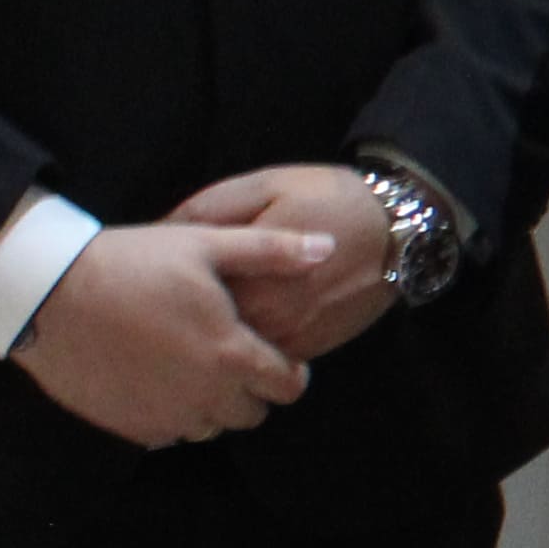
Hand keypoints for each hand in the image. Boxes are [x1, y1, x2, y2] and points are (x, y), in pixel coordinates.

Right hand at [12, 220, 327, 444]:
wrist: (47, 295)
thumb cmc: (131, 264)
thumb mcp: (204, 244)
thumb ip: (271, 251)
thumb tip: (329, 247)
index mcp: (232, 355)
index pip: (288, 388)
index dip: (289, 372)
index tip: (277, 355)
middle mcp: (205, 396)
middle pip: (252, 413)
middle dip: (251, 390)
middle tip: (230, 356)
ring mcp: (165, 416)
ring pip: (210, 427)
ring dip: (211, 404)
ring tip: (190, 365)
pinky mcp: (129, 427)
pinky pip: (168, 434)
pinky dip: (171, 413)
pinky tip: (155, 378)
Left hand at [171, 163, 402, 360]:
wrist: (400, 228)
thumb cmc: (327, 199)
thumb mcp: (262, 186)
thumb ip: (206, 211)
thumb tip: (153, 236)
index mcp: (247, 278)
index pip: (183, 300)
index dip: (160, 290)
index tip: (148, 278)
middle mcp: (268, 318)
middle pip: (204, 333)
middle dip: (181, 318)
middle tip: (164, 299)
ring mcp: (291, 339)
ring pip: (234, 353)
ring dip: (212, 338)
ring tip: (194, 315)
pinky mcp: (312, 348)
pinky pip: (265, 361)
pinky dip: (246, 348)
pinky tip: (239, 324)